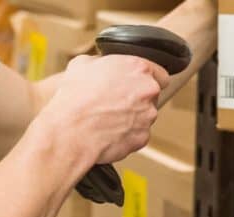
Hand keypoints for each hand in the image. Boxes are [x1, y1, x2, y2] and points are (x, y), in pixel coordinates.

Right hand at [40, 54, 168, 169]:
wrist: (72, 131)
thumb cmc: (75, 97)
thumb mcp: (82, 65)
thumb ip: (103, 63)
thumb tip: (103, 66)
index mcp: (138, 68)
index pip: (161, 74)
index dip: (148, 79)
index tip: (139, 84)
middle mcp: (149, 91)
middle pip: (152, 96)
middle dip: (138, 98)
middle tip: (116, 102)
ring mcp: (148, 116)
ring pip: (146, 116)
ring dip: (133, 116)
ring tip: (108, 118)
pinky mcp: (144, 137)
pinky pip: (138, 134)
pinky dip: (128, 134)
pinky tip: (110, 132)